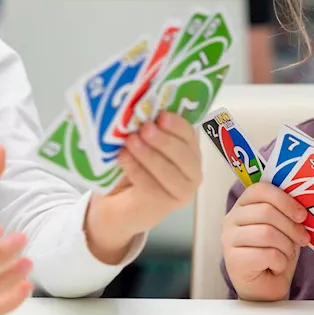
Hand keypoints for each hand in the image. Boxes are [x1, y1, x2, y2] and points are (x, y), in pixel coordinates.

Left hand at [85, 113, 202, 262]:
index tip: (161, 115)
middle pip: (183, 154)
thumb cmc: (134, 166)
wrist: (121, 202)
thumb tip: (141, 110)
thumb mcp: (143, 144)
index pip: (190, 135)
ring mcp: (183, 190)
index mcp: (190, 148)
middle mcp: (192, 170)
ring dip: (149, 155)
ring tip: (131, 142)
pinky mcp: (168, 204)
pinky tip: (124, 159)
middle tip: (145, 129)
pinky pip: (153, 186)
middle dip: (163, 141)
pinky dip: (137, 170)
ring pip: (169, 171)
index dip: (177, 124)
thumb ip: (148, 130)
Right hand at [222, 182, 308, 301]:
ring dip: (286, 246)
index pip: (260, 190)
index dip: (284, 199)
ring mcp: (229, 239)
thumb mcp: (284, 229)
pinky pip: (266, 254)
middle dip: (291, 226)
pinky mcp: (233, 260)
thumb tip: (306, 202)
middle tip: (303, 239)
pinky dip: (279, 262)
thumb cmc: (275, 257)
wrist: (266, 290)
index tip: (302, 214)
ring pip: (267, 233)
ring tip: (286, 255)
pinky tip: (275, 267)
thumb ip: (287, 213)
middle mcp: (231, 219)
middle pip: (266, 211)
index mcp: (243, 206)